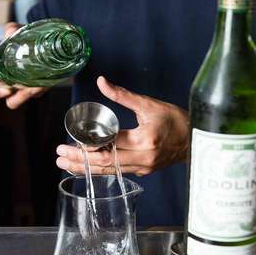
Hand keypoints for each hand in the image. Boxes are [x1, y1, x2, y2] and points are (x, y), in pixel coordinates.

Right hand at [0, 22, 48, 108]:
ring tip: (36, 86)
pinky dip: (41, 88)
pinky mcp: (40, 87)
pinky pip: (39, 93)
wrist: (42, 39)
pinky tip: (44, 81)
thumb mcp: (17, 33)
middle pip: (10, 102)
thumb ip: (11, 30)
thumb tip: (9, 32)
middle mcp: (12, 84)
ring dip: (30, 94)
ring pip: (26, 98)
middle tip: (24, 89)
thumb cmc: (23, 38)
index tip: (6, 89)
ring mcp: (26, 87)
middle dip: (16, 98)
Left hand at [56, 76, 189, 175]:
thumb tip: (101, 81)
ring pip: (108, 170)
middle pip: (105, 162)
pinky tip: (85, 169)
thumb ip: (122, 95)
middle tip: (59, 155)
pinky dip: (99, 170)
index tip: (68, 143)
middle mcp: (142, 158)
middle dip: (79, 160)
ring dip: (85, 168)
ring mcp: (142, 167)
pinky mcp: (142, 171)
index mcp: (144, 140)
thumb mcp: (149, 104)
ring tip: (64, 164)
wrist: (195, 140)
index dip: (87, 145)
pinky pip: (116, 172)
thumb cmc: (175, 120)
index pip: (109, 144)